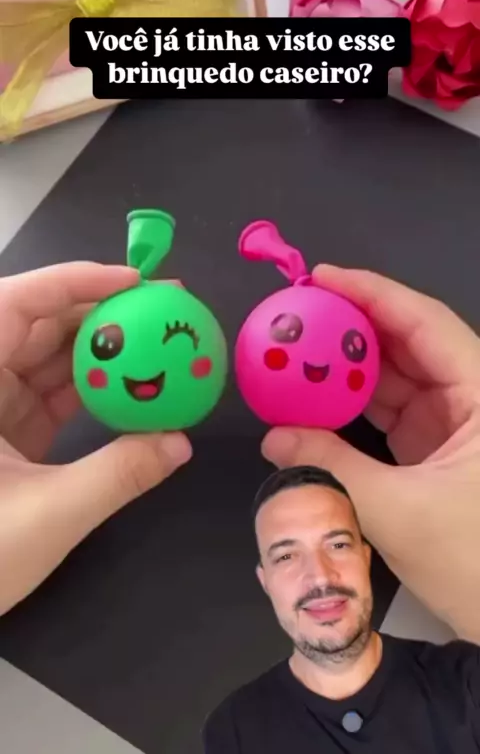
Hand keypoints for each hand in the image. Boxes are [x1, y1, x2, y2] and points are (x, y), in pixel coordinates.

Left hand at [0, 262, 191, 615]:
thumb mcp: (49, 514)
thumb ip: (119, 474)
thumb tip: (180, 443)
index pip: (16, 306)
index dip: (74, 282)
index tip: (135, 281)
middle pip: (39, 325)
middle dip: (100, 312)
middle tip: (162, 308)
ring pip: (48, 357)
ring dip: (103, 351)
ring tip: (159, 343)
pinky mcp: (6, 430)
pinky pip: (52, 393)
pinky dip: (93, 388)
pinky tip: (135, 387)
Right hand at [262, 265, 479, 641]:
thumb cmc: (476, 563)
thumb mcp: (401, 514)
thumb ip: (332, 469)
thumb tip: (272, 438)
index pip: (425, 324)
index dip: (372, 293)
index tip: (319, 278)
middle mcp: (473, 397)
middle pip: (408, 343)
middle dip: (351, 326)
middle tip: (295, 314)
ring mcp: (455, 423)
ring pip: (397, 377)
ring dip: (347, 367)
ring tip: (295, 351)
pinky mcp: (438, 448)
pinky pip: (391, 410)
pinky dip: (352, 404)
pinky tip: (314, 398)